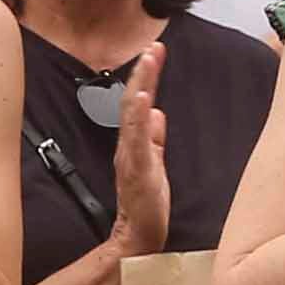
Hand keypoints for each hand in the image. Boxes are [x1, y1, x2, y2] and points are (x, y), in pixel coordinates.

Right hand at [111, 40, 173, 255]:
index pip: (137, 104)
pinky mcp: (138, 170)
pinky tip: (142, 100)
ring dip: (140, 86)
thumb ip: (154, 139)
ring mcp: (131, 157)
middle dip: (144, 73)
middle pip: (132, 102)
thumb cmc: (147, 205)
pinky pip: (136, 141)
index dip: (145, 77)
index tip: (155, 51)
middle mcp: (128, 146)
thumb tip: (156, 113)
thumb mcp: (154, 164)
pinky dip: (137, 119)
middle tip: (153, 47)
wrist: (139, 237)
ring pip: (132, 116)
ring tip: (148, 61)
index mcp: (133, 144)